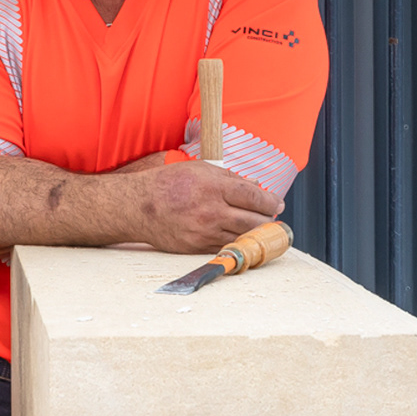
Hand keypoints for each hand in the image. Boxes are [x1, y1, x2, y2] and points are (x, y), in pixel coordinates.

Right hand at [136, 159, 282, 253]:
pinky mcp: (197, 246)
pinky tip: (238, 236)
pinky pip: (225, 246)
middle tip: (271, 218)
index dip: (271, 201)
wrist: (138, 206)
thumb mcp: (199, 169)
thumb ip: (229, 178)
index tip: (278, 204)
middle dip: (267, 220)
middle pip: (253, 221)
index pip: (254, 196)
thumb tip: (255, 185)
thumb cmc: (168, 183)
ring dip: (254, 233)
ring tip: (258, 228)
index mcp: (214, 187)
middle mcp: (211, 211)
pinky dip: (236, 241)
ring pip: (242, 237)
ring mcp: (204, 231)